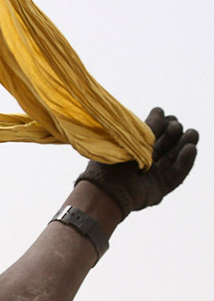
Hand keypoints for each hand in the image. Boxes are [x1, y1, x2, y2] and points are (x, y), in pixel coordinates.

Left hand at [76, 108, 198, 217]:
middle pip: (164, 146)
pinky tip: (191, 148)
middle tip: (177, 124)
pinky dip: (185, 162)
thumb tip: (160, 111)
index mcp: (130, 151)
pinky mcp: (161, 188)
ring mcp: (152, 176)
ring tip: (192, 132)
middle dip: (174, 133)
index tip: (166, 115)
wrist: (106, 189)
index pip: (151, 137)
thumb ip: (147, 128)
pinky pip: (178, 174)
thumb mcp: (129, 140)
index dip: (160, 125)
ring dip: (184, 145)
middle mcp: (142, 164)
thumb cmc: (110, 163)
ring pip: (173, 158)